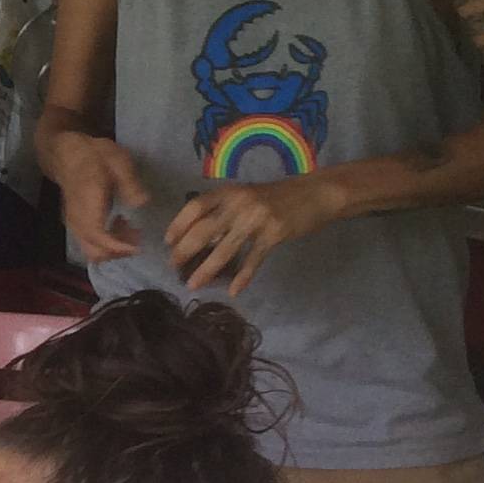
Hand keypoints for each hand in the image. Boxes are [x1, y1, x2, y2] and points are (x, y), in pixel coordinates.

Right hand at [46, 131, 147, 261]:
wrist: (67, 153)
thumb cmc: (93, 155)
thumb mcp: (118, 161)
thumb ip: (130, 183)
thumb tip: (142, 202)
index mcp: (88, 203)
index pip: (98, 236)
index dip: (118, 247)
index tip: (138, 246)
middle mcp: (78, 218)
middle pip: (94, 251)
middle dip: (118, 252)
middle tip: (137, 237)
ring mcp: (74, 223)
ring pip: (91, 251)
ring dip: (113, 248)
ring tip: (130, 230)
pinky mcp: (76, 224)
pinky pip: (89, 243)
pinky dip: (106, 243)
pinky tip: (118, 224)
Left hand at [163, 175, 337, 293]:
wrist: (315, 193)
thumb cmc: (277, 196)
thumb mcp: (247, 195)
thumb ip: (225, 211)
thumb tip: (201, 235)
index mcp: (229, 191)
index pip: (195, 206)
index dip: (178, 224)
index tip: (168, 241)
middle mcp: (239, 203)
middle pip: (203, 229)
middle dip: (185, 250)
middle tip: (173, 266)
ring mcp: (256, 219)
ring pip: (224, 249)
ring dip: (206, 269)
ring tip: (193, 284)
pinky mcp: (274, 234)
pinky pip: (253, 259)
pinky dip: (243, 277)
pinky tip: (233, 291)